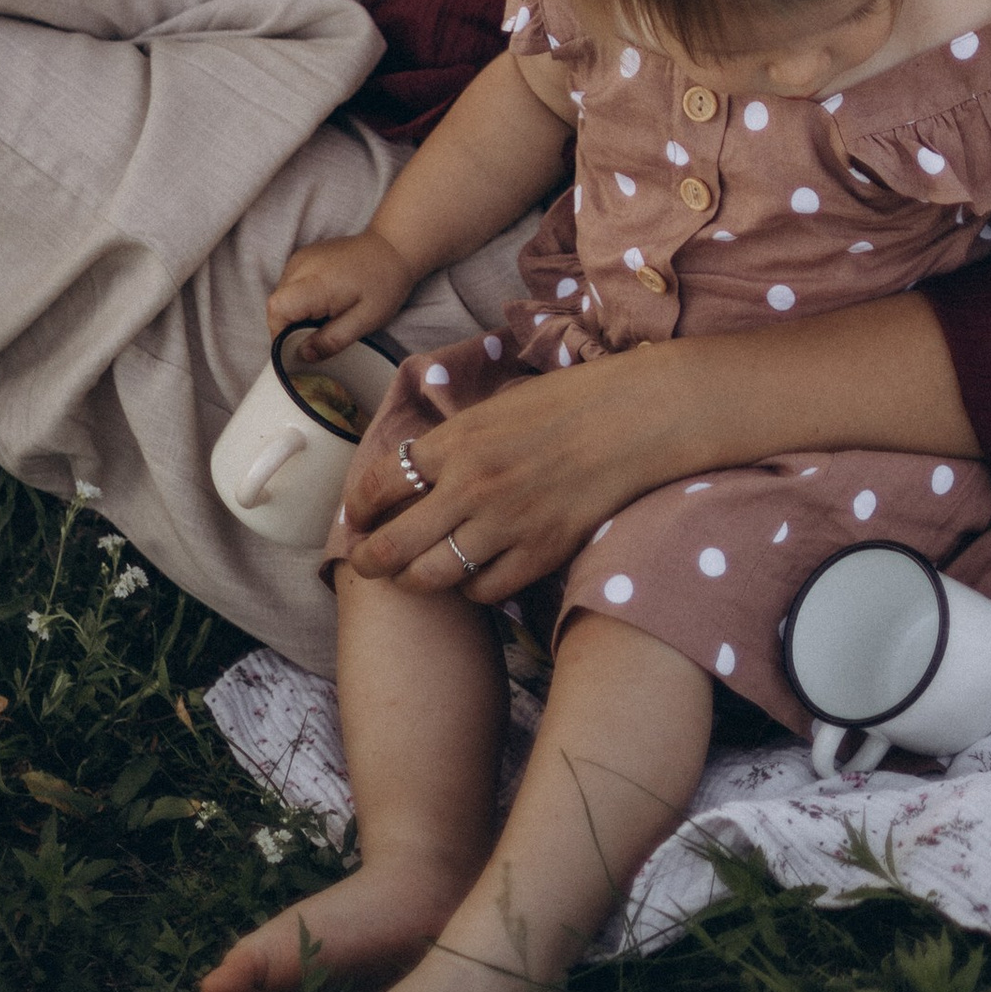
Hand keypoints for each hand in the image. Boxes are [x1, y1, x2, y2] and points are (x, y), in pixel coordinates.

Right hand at [265, 233, 413, 359]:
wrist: (393, 247)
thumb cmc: (383, 284)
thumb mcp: (365, 320)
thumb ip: (332, 340)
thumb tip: (303, 356)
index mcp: (316, 282)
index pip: (277, 309)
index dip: (282, 333)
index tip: (301, 346)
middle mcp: (302, 265)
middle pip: (276, 304)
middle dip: (289, 327)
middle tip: (317, 335)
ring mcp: (301, 257)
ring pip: (281, 295)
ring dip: (294, 313)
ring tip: (324, 318)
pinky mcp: (304, 256)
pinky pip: (290, 285)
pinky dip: (299, 300)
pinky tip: (323, 303)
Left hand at [339, 346, 669, 605]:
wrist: (633, 419)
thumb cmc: (568, 401)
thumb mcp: (496, 406)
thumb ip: (454, 441)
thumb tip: (415, 468)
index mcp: (455, 441)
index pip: (380, 483)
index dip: (358, 507)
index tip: (357, 516)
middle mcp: (470, 486)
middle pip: (392, 545)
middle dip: (367, 560)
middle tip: (363, 562)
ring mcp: (504, 524)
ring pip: (431, 577)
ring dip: (413, 580)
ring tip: (410, 576)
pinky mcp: (538, 553)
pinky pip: (483, 590)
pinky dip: (470, 588)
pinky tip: (472, 575)